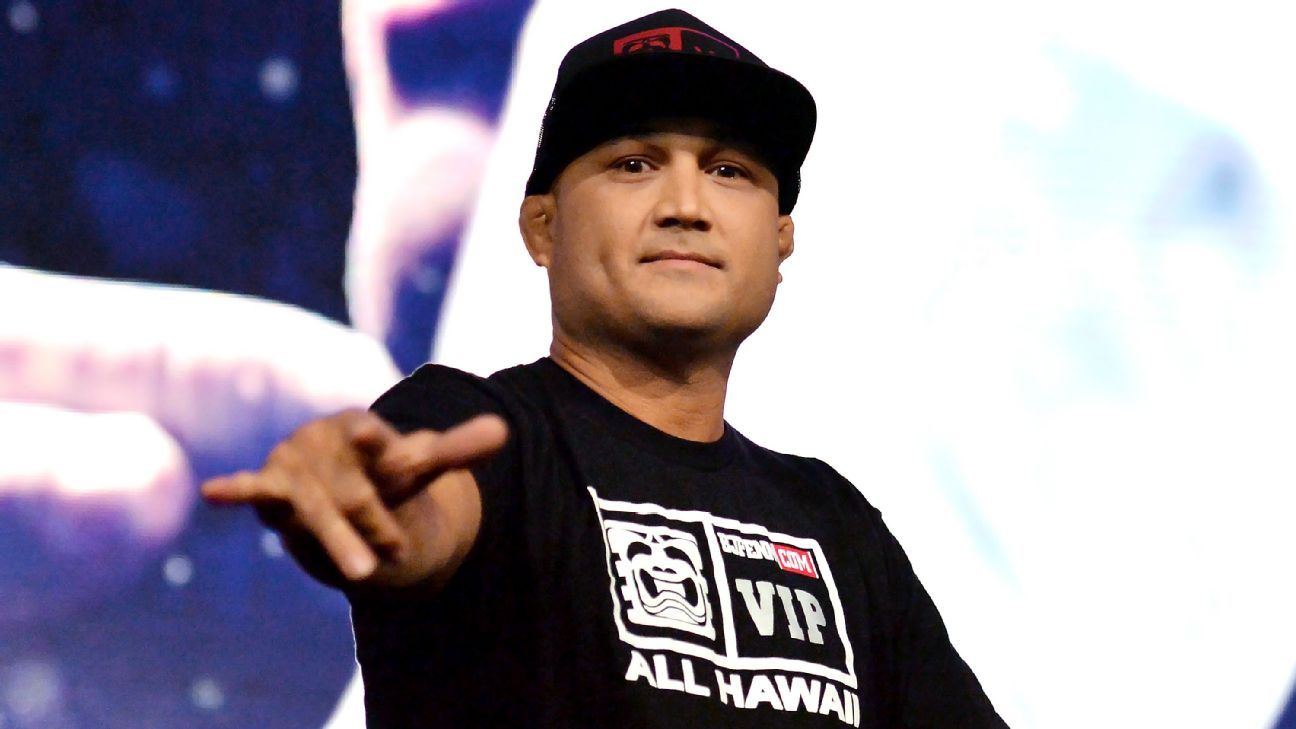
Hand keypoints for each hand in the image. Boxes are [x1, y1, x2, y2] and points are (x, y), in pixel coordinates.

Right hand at [201, 410, 507, 584]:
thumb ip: (457, 449)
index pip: (375, 440)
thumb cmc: (381, 472)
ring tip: (362, 575)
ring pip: (317, 509)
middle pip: (355, 492)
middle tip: (396, 551)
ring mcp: (297, 464)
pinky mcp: (272, 488)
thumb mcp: (420, 466)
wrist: (337, 483)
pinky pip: (253, 489)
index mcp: (366, 431)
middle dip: (373, 523)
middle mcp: (327, 444)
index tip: (382, 437)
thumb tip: (504, 431)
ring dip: (336, 539)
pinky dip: (236, 490)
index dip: (379, 441)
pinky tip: (211, 492)